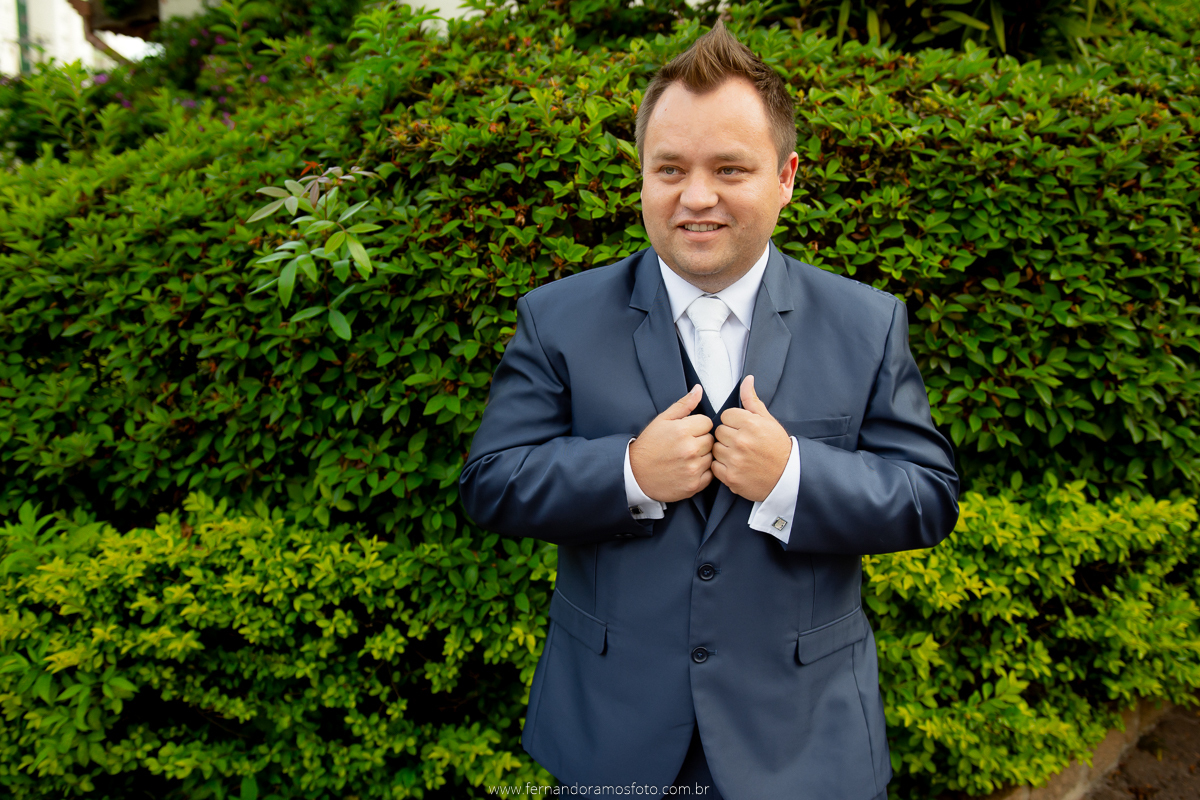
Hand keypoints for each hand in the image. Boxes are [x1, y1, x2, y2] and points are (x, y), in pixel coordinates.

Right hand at [629, 385, 714, 502]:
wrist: (635, 474)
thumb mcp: (662, 420)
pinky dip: (702, 472)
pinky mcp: (694, 485)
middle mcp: (690, 449)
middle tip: (685, 446)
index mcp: (682, 430)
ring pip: (712, 457)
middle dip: (701, 441)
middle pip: (711, 440)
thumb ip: (683, 405)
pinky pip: (710, 475)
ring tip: (686, 458)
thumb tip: (698, 389)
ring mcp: (693, 468)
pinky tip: (688, 469)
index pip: (708, 423)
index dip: (698, 426)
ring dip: (702, 457)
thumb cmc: (649, 446)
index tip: (687, 432)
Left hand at [712, 375, 790, 501]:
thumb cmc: (777, 447)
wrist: (786, 476)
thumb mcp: (767, 420)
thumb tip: (747, 379)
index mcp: (750, 424)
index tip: (743, 429)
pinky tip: (735, 466)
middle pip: (719, 431)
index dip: (734, 422)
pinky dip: (722, 467)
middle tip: (742, 443)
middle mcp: (741, 441)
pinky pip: (715, 466)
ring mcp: (735, 460)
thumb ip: (752, 400)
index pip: (726, 415)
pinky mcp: (731, 477)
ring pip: (715, 448)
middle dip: (728, 436)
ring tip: (739, 455)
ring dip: (724, 451)